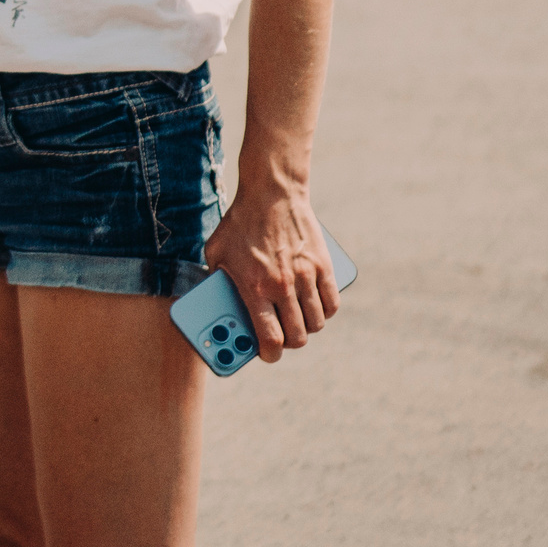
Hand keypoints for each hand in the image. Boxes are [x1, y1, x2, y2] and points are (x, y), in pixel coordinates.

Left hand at [204, 180, 336, 362]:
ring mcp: (306, 276)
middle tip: (282, 336)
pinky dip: (325, 312)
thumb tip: (217, 304)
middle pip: (298, 336)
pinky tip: (314, 308)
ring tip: (296, 321)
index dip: (270, 354)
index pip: (271, 338)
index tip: (267, 354)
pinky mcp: (323, 266)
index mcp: (255, 287)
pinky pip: (331, 303)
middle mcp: (283, 285)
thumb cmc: (239, 223)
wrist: (271, 192)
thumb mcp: (216, 253)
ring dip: (306, 327)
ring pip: (316, 323)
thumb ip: (216, 281)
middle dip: (289, 343)